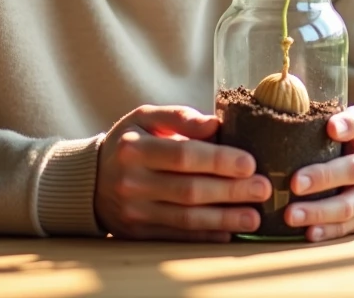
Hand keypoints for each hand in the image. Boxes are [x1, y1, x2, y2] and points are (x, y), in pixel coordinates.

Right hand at [94, 104, 271, 241]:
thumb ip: (180, 117)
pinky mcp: (138, 233)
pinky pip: (177, 236)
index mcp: (134, 148)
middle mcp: (132, 182)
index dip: (218, 160)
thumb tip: (216, 124)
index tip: (249, 162)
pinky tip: (228, 232)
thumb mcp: (146, 117)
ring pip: (186, 218)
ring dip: (224, 218)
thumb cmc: (130, 141)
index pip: (183, 155)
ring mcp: (134, 211)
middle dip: (230, 191)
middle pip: (189, 189)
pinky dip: (205, 235)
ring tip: (254, 215)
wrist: (90, 179)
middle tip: (262, 188)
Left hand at [284, 104, 353, 241]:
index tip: (330, 128)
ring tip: (290, 215)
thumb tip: (317, 116)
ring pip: (346, 207)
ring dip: (317, 213)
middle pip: (350, 172)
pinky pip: (345, 229)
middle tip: (294, 183)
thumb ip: (337, 117)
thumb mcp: (351, 126)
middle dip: (322, 178)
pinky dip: (326, 232)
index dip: (347, 126)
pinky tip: (307, 234)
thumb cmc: (351, 146)